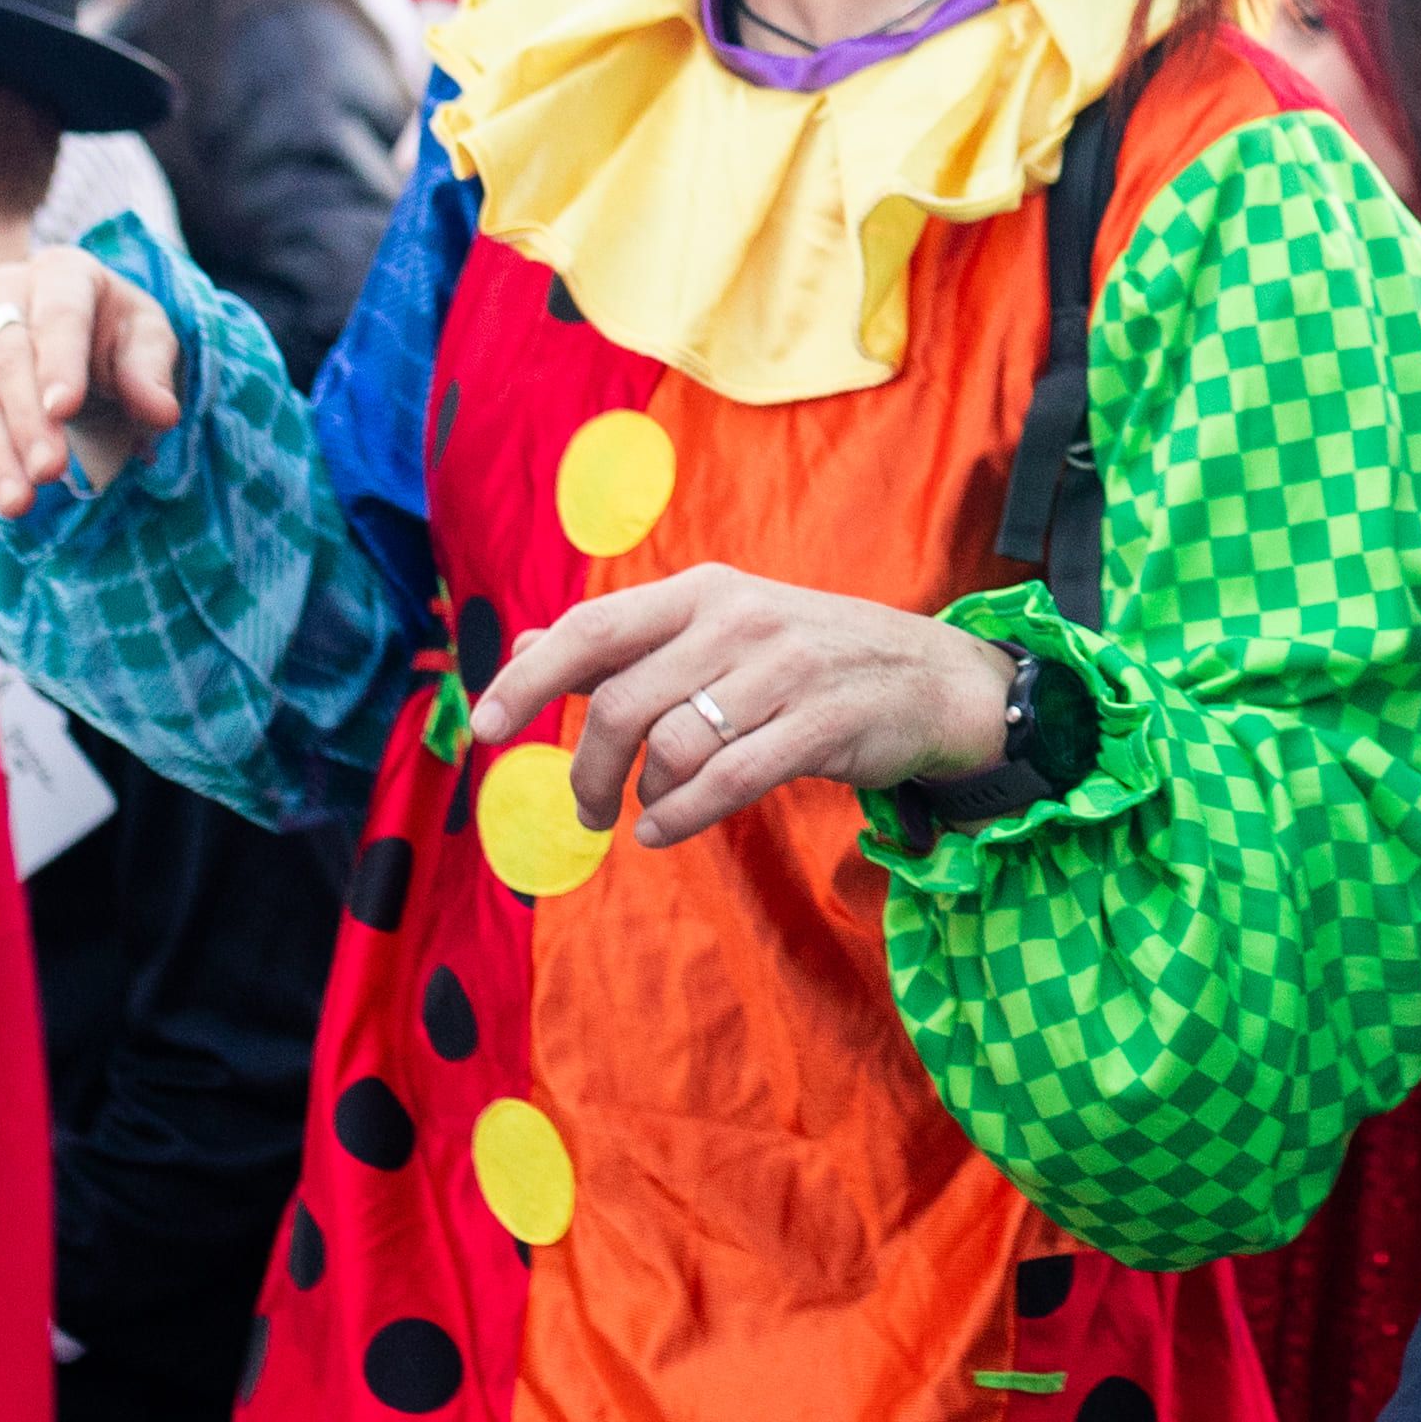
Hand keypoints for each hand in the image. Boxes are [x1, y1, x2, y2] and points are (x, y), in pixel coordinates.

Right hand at [0, 248, 183, 517]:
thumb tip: (162, 413)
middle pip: (9, 358)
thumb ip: (150, 371)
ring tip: (17, 503)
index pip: (59, 317)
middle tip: (49, 473)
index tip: (64, 410)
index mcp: (62, 273)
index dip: (59, 364)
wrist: (79, 325)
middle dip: (27, 420)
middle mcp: (5, 292)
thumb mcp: (148, 339)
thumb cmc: (116, 330)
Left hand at [469, 563, 1018, 849]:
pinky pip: (725, 782)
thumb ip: (626, 644)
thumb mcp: (718, 632)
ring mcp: (783, 670)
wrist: (933, 678)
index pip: (592, 627)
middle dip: (587, 768)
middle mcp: (738, 619)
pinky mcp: (821, 724)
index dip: (530, 679)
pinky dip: (680, 818)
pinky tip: (664, 831)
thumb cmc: (808, 657)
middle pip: (622, 702)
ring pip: (671, 746)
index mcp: (703, 590)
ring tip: (643, 814)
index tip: (487, 728)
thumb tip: (526, 650)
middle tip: (586, 809)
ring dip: (641, 796)